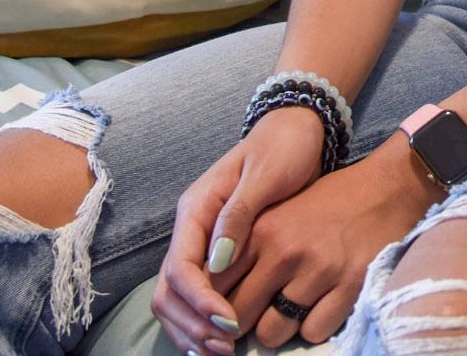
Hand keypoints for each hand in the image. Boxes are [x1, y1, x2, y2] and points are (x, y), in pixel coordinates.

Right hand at [151, 107, 326, 355]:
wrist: (297, 132)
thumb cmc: (284, 148)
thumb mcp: (266, 175)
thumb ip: (239, 216)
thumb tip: (219, 262)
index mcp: (196, 209)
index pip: (180, 266)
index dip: (199, 301)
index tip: (228, 322)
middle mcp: (191, 229)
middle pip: (169, 290)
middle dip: (192, 324)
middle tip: (226, 348)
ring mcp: (202, 243)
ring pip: (177, 299)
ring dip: (194, 330)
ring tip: (224, 352)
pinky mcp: (219, 254)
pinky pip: (199, 296)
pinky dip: (204, 322)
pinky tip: (224, 340)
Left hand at [228, 134, 442, 348]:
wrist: (385, 187)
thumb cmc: (326, 203)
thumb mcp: (277, 215)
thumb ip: (244, 251)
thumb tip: (214, 297)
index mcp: (260, 231)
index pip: (215, 285)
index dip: (213, 306)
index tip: (221, 313)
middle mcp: (284, 251)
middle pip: (239, 315)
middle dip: (243, 323)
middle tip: (257, 316)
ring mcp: (318, 269)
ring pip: (272, 333)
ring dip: (279, 328)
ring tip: (292, 308)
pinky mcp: (349, 284)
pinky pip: (313, 332)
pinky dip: (314, 326)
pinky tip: (322, 304)